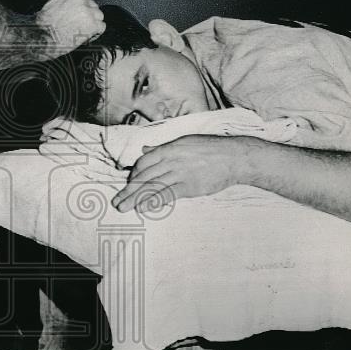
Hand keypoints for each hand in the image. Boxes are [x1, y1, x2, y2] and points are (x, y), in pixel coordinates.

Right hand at [35, 0, 104, 52]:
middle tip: (80, 24)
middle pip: (93, 6)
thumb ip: (63, 0)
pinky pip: (101, 27)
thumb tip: (70, 4)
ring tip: (84, 30)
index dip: (84, 6)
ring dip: (93, 23)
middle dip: (88, 15)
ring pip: (98, 15)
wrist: (43, 36)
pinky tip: (88, 35)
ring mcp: (87, 11)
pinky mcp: (92, 24)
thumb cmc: (43, 24)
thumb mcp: (51, 4)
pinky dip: (96, 32)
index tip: (81, 13)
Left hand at [111, 135, 251, 212]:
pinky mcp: (189, 186)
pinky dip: (154, 201)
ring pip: (152, 186)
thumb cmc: (211, 149)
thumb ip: (162, 148)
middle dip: (129, 190)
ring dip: (135, 198)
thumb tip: (145, 149)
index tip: (129, 184)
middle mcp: (171, 160)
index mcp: (169, 148)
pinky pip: (167, 194)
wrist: (233, 157)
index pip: (144, 162)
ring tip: (123, 207)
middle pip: (144, 176)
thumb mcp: (184, 142)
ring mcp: (179, 173)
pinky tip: (143, 207)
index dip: (134, 174)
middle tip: (117, 201)